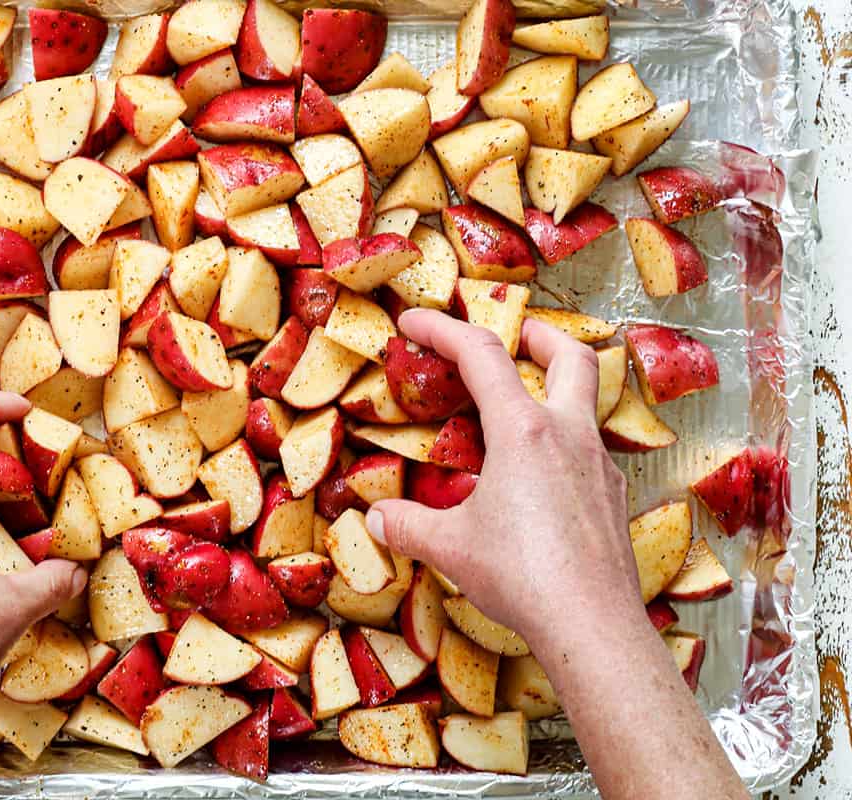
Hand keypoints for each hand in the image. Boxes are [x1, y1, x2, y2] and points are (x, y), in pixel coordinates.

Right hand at [365, 310, 641, 650]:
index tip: (413, 320)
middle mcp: (568, 436)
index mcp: (523, 432)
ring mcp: (598, 466)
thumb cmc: (522, 577)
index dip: (442, 328)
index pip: (481, 355)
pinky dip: (563, 444)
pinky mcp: (611, 499)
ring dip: (556, 389)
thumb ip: (408, 526)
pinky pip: (589, 451)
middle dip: (539, 336)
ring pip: (587, 402)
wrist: (591, 625)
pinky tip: (541, 477)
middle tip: (516, 337)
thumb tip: (377, 519)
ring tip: (523, 407)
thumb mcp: (450, 548)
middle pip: (570, 356)